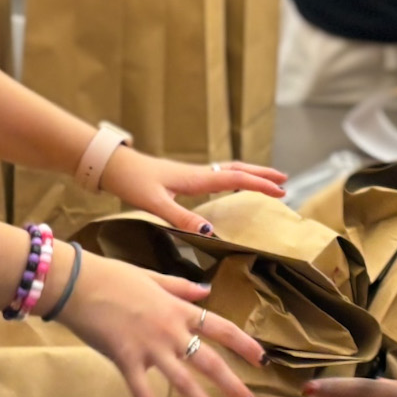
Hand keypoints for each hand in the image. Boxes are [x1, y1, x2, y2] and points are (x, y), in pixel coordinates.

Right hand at [57, 250, 264, 396]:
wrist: (78, 283)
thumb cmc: (112, 276)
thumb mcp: (152, 277)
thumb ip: (181, 287)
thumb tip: (206, 290)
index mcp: (179, 309)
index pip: (221, 328)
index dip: (245, 345)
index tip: (263, 360)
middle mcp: (171, 331)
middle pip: (210, 361)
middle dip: (233, 385)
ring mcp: (150, 347)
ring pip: (184, 382)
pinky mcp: (126, 361)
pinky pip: (144, 394)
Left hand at [100, 148, 286, 233]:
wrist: (113, 166)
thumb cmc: (132, 181)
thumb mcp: (155, 203)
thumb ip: (182, 217)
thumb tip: (211, 230)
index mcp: (195, 178)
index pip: (236, 179)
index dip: (260, 185)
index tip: (282, 191)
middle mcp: (197, 173)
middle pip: (237, 170)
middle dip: (262, 175)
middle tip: (284, 181)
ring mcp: (190, 174)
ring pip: (228, 170)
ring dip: (249, 174)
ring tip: (266, 181)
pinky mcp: (182, 178)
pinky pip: (216, 176)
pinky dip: (232, 178)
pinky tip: (231, 185)